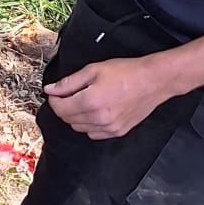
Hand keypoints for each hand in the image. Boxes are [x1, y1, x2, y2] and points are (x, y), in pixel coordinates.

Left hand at [44, 57, 170, 138]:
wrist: (153, 81)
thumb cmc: (126, 73)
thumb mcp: (93, 70)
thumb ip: (68, 82)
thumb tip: (50, 90)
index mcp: (91, 102)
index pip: (60, 108)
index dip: (53, 99)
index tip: (54, 92)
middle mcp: (100, 118)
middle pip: (68, 119)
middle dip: (63, 107)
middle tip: (67, 95)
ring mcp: (110, 127)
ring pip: (79, 128)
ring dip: (75, 117)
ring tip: (82, 101)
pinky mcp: (119, 131)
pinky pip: (94, 134)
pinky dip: (88, 125)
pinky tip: (93, 112)